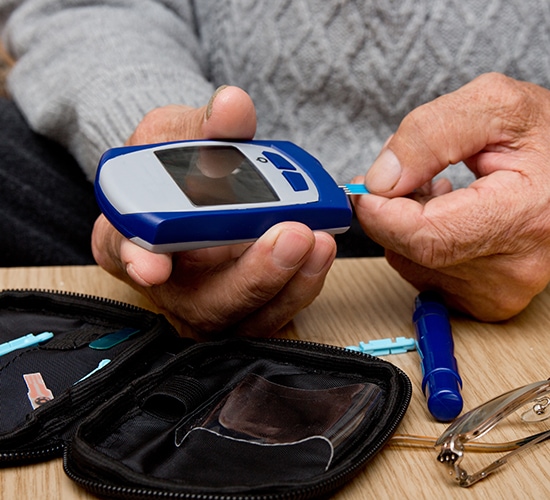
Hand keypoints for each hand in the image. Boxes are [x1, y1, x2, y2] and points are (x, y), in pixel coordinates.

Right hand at [92, 86, 335, 337]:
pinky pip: (276, 310)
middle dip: (249, 275)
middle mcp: (172, 282)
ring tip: (318, 240)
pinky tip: (321, 252)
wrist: (206, 185)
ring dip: (287, 283)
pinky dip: (301, 284)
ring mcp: (212, 300)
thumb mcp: (182, 132)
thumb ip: (204, 125)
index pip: (123, 252)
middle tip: (289, 235)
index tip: (152, 264)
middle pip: (201, 300)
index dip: (136, 260)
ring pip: (246, 316)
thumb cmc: (182, 163)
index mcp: (133, 234)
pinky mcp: (249, 305)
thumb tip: (232, 107)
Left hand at [352, 73, 549, 320]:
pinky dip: (421, 244)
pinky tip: (447, 217)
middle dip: (392, 210)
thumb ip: (430, 134)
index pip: (426, 236)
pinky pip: (425, 275)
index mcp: (524, 217)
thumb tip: (380, 180)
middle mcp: (514, 269)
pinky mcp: (487, 301)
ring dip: (407, 225)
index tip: (364, 188)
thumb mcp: (494, 107)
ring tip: (441, 191)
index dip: (381, 212)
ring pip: (411, 264)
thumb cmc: (545, 138)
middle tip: (408, 176)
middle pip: (411, 252)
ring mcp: (501, 292)